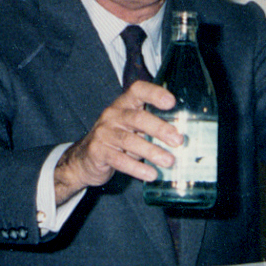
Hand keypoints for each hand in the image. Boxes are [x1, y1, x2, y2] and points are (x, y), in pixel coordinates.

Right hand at [53, 80, 180, 202]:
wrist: (84, 159)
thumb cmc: (117, 142)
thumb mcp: (132, 129)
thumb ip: (150, 128)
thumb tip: (181, 136)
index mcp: (124, 105)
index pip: (138, 90)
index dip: (154, 93)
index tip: (171, 102)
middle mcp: (112, 115)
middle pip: (137, 118)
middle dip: (160, 128)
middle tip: (178, 140)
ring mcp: (103, 133)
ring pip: (129, 141)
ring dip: (152, 151)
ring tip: (169, 161)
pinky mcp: (97, 151)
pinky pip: (119, 160)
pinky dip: (137, 168)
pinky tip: (151, 174)